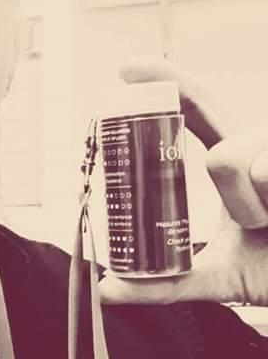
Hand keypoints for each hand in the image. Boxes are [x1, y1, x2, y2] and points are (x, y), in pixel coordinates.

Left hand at [99, 56, 267, 306]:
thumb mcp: (215, 276)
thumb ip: (163, 284)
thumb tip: (106, 289)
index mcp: (235, 157)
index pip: (199, 111)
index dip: (168, 83)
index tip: (126, 68)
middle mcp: (260, 145)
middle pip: (225, 155)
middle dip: (235, 196)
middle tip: (254, 223)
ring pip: (253, 169)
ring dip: (259, 212)